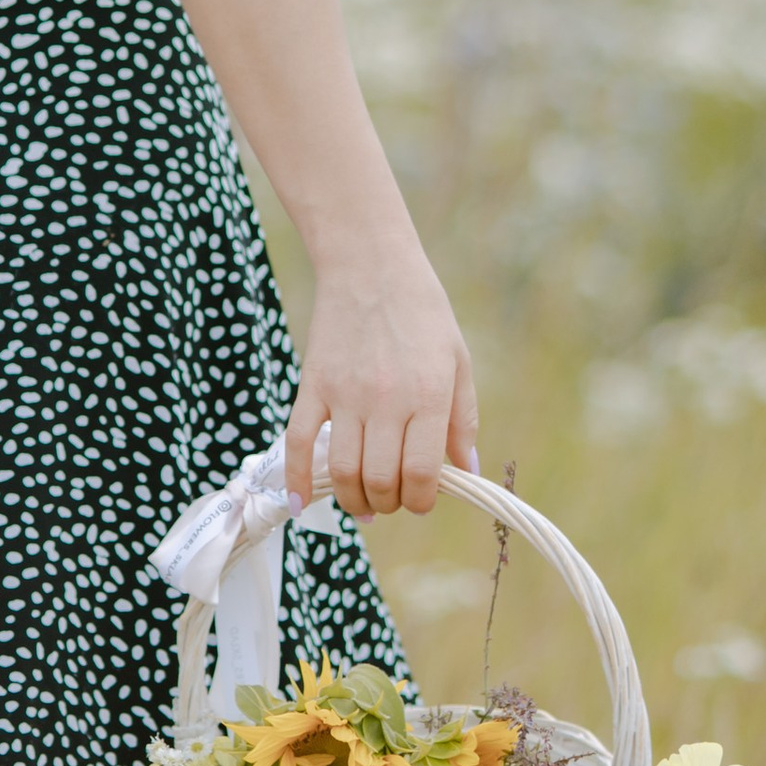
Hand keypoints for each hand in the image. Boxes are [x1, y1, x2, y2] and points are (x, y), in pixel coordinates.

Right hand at [286, 251, 479, 519]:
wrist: (370, 263)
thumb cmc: (423, 311)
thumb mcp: (458, 360)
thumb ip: (464, 419)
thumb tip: (467, 469)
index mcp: (428, 395)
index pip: (421, 472)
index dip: (420, 500)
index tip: (421, 498)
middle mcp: (387, 400)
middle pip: (380, 479)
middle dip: (389, 502)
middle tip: (392, 496)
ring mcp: (345, 394)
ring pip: (342, 470)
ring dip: (353, 499)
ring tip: (363, 502)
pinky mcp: (313, 384)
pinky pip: (298, 442)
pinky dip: (297, 479)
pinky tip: (301, 502)